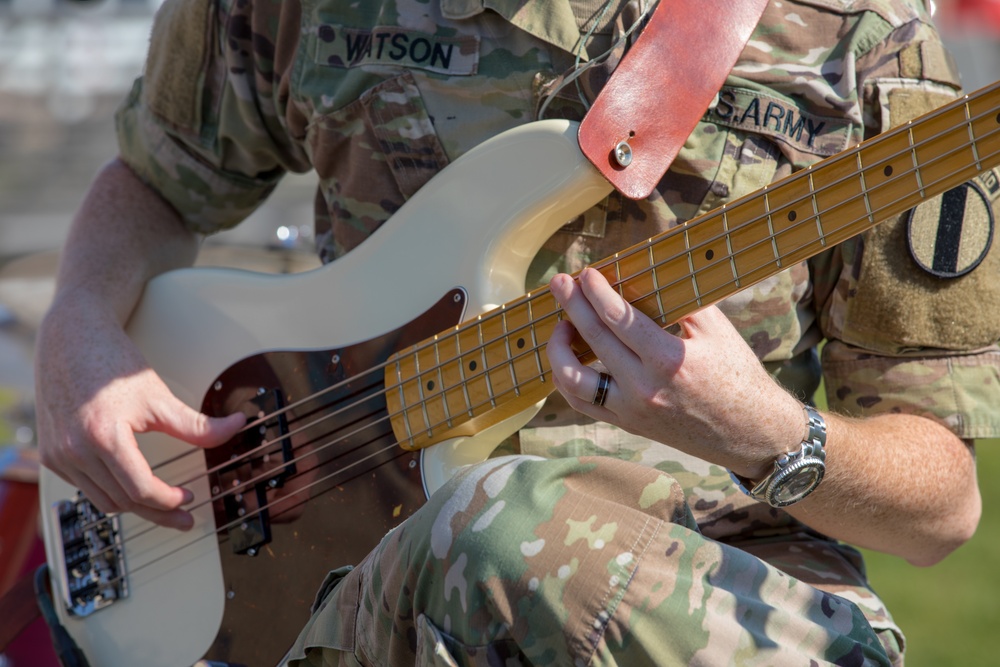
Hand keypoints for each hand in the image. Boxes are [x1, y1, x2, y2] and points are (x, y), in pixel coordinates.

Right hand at [35, 294, 244, 529]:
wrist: (72, 339)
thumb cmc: (112, 364)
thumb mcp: (159, 396)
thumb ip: (197, 424)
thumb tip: (236, 427)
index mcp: (102, 437)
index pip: (140, 489)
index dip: (170, 501)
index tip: (190, 499)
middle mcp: (74, 451)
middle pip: (123, 501)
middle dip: (158, 512)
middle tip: (185, 517)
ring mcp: (58, 456)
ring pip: (103, 500)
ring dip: (135, 506)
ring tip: (163, 504)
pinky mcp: (52, 455)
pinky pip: (86, 487)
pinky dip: (112, 491)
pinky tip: (132, 488)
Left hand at [546, 268, 802, 477]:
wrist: (752, 433)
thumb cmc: (738, 375)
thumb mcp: (718, 331)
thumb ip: (682, 301)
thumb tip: (651, 271)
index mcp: (669, 360)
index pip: (619, 319)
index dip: (596, 292)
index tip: (585, 272)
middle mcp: (645, 387)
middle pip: (593, 339)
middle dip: (571, 306)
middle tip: (559, 283)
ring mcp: (631, 410)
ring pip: (573, 379)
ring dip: (558, 348)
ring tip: (560, 325)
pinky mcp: (627, 424)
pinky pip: (582, 403)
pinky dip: (567, 379)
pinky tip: (568, 358)